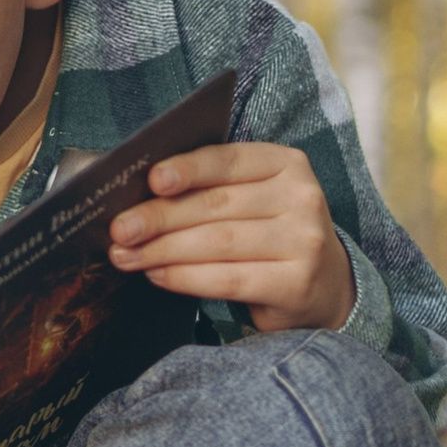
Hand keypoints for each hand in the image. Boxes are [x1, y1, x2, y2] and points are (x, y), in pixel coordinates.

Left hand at [108, 140, 356, 332]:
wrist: (326, 286)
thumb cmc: (269, 233)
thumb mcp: (252, 198)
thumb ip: (209, 188)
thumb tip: (140, 196)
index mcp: (286, 164)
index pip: (228, 160)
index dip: (187, 169)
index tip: (151, 180)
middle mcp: (302, 198)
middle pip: (215, 204)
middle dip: (159, 217)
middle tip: (119, 229)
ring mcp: (304, 242)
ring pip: (217, 243)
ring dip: (163, 250)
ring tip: (127, 256)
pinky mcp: (297, 284)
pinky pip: (229, 280)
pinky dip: (186, 278)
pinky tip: (158, 275)